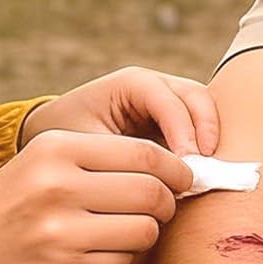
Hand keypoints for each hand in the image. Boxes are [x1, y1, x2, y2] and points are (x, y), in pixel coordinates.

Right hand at [0, 129, 194, 263]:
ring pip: (145, 228)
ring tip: (117, 231)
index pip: (144, 152)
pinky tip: (93, 253)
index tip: (181, 180)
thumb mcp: (38, 164)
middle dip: (166, 203)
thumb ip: (97, 161)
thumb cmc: (6, 207)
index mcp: (52, 147)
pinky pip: (124, 261)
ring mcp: (61, 230)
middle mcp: (57, 183)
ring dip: (143, 233)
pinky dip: (120, 258)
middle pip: (153, 191)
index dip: (175, 169)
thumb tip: (176, 171)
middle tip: (155, 210)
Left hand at [18, 66, 219, 157]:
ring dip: (207, 143)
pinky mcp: (173, 124)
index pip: (168, 100)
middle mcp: (154, 88)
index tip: (187, 165)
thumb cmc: (66, 135)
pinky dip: (202, 151)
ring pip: (204, 113)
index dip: (184, 131)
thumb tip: (160, 176)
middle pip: (196, 99)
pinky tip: (192, 179)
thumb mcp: (87, 143)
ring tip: (199, 177)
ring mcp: (167, 103)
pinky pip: (199, 131)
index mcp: (131, 83)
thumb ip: (121, 155)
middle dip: (205, 132)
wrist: (55, 135)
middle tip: (202, 171)